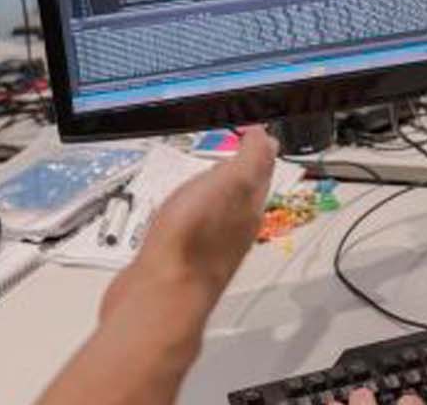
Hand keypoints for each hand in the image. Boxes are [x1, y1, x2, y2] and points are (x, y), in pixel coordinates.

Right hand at [98, 128, 277, 323]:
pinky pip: (192, 227)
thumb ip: (251, 160)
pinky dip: (191, 212)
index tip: (252, 130)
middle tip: (238, 148)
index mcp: (249, 208)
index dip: (257, 148)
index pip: (261, 172)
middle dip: (241, 169)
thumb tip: (266, 137)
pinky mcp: (180, 258)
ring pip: (218, 210)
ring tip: (210, 174)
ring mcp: (208, 246)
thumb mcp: (229, 183)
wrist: (160, 296)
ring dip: (216, 190)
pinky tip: (181, 210)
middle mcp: (234, 228)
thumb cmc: (193, 239)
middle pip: (243, 193)